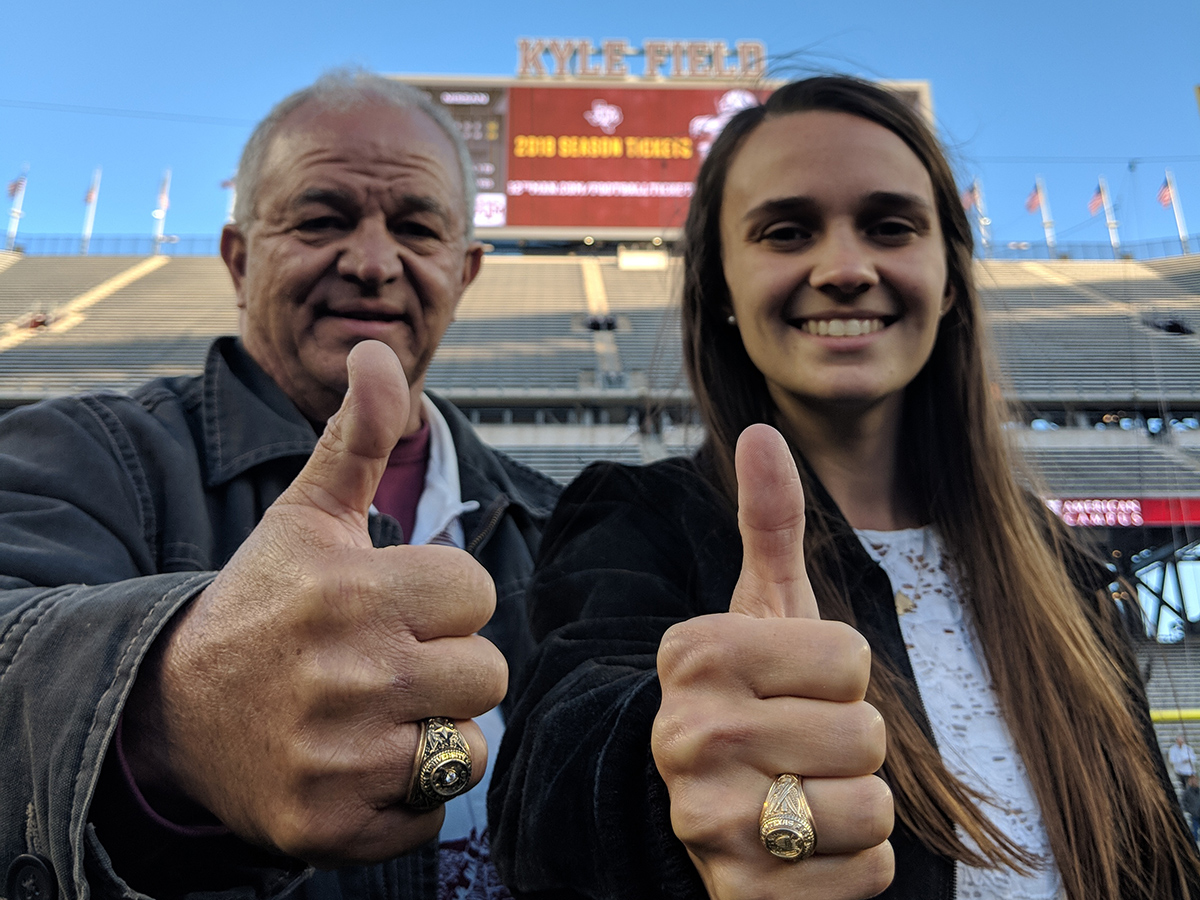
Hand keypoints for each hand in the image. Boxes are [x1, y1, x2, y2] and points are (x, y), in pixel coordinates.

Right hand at [123, 340, 506, 865]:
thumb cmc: (262, 604)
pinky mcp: (330, 824)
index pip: (480, 594)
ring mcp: (340, 757)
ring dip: (433, 728)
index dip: (444, 599)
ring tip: (374, 711)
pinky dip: (405, 792)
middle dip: (447, 665)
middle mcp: (350, 675)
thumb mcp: (307, 515)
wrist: (173, 709)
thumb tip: (381, 349)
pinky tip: (356, 761)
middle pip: (488, 673)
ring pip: (470, 744)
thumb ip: (358, 437)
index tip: (393, 605)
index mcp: (356, 591)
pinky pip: (433, 808)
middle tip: (384, 662)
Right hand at [652, 424, 893, 898]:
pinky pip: (867, 874)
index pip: (850, 654)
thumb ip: (769, 522)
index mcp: (697, 654)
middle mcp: (687, 734)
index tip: (793, 684)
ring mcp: (707, 820)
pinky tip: (805, 847)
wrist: (695, 810)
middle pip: (865, 732)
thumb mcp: (760, 610)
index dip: (841, 671)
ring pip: (871, 807)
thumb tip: (761, 430)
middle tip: (800, 743)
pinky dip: (853, 864)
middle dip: (851, 740)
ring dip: (855, 804)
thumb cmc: (748, 698)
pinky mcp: (741, 893)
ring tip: (802, 791)